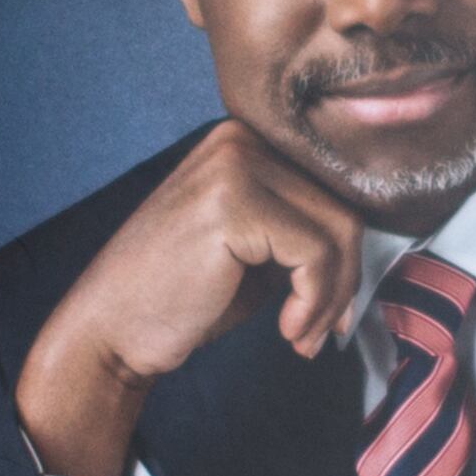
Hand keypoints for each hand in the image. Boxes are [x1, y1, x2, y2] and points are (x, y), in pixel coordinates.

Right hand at [13, 119, 361, 475]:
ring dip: (332, 298)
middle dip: (344, 281)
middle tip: (323, 332)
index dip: (345, 255)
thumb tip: (366, 243)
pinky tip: (288, 332)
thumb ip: (299, 230)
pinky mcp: (234, 204)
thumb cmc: (177, 298)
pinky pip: (316, 255)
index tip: (332, 308)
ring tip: (304, 336)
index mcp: (241, 141)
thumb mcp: (252, 250)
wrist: (109, 331)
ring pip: (339, 230)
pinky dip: (315, 303)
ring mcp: (234, 165)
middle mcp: (238, 139)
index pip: (330, 188)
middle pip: (342, 206)